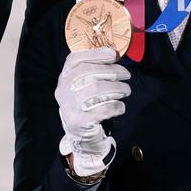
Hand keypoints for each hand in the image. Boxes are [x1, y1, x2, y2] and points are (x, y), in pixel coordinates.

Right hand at [55, 48, 130, 176]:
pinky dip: (116, 106)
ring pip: (97, 90)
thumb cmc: (86, 105)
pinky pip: (103, 109)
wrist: (81, 136)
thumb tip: (113, 55)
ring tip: (126, 90)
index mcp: (64, 78)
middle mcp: (63, 90)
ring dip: (117, 88)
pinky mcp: (80, 122)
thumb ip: (93, 71)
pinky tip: (120, 106)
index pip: (75, 59)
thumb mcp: (83, 86)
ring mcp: (70, 106)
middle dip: (112, 71)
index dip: (94, 54)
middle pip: (89, 73)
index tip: (112, 54)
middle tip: (127, 75)